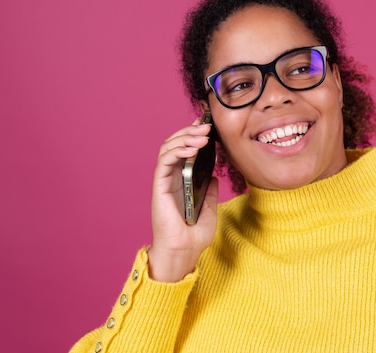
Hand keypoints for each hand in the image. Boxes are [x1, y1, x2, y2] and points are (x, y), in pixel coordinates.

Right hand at [147, 119, 218, 281]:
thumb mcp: (210, 209)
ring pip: (168, 148)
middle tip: (206, 126)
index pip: (184, 151)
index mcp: (182, 181)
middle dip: (190, 132)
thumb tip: (215, 176)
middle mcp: (171, 178)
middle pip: (175, 145)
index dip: (193, 135)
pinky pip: (165, 161)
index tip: (206, 125)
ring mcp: (164, 181)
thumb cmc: (194, 235)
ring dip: (185, 137)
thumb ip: (211, 191)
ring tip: (202, 134)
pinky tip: (192, 147)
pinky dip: (178, 150)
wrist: (185, 251)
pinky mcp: (160, 185)